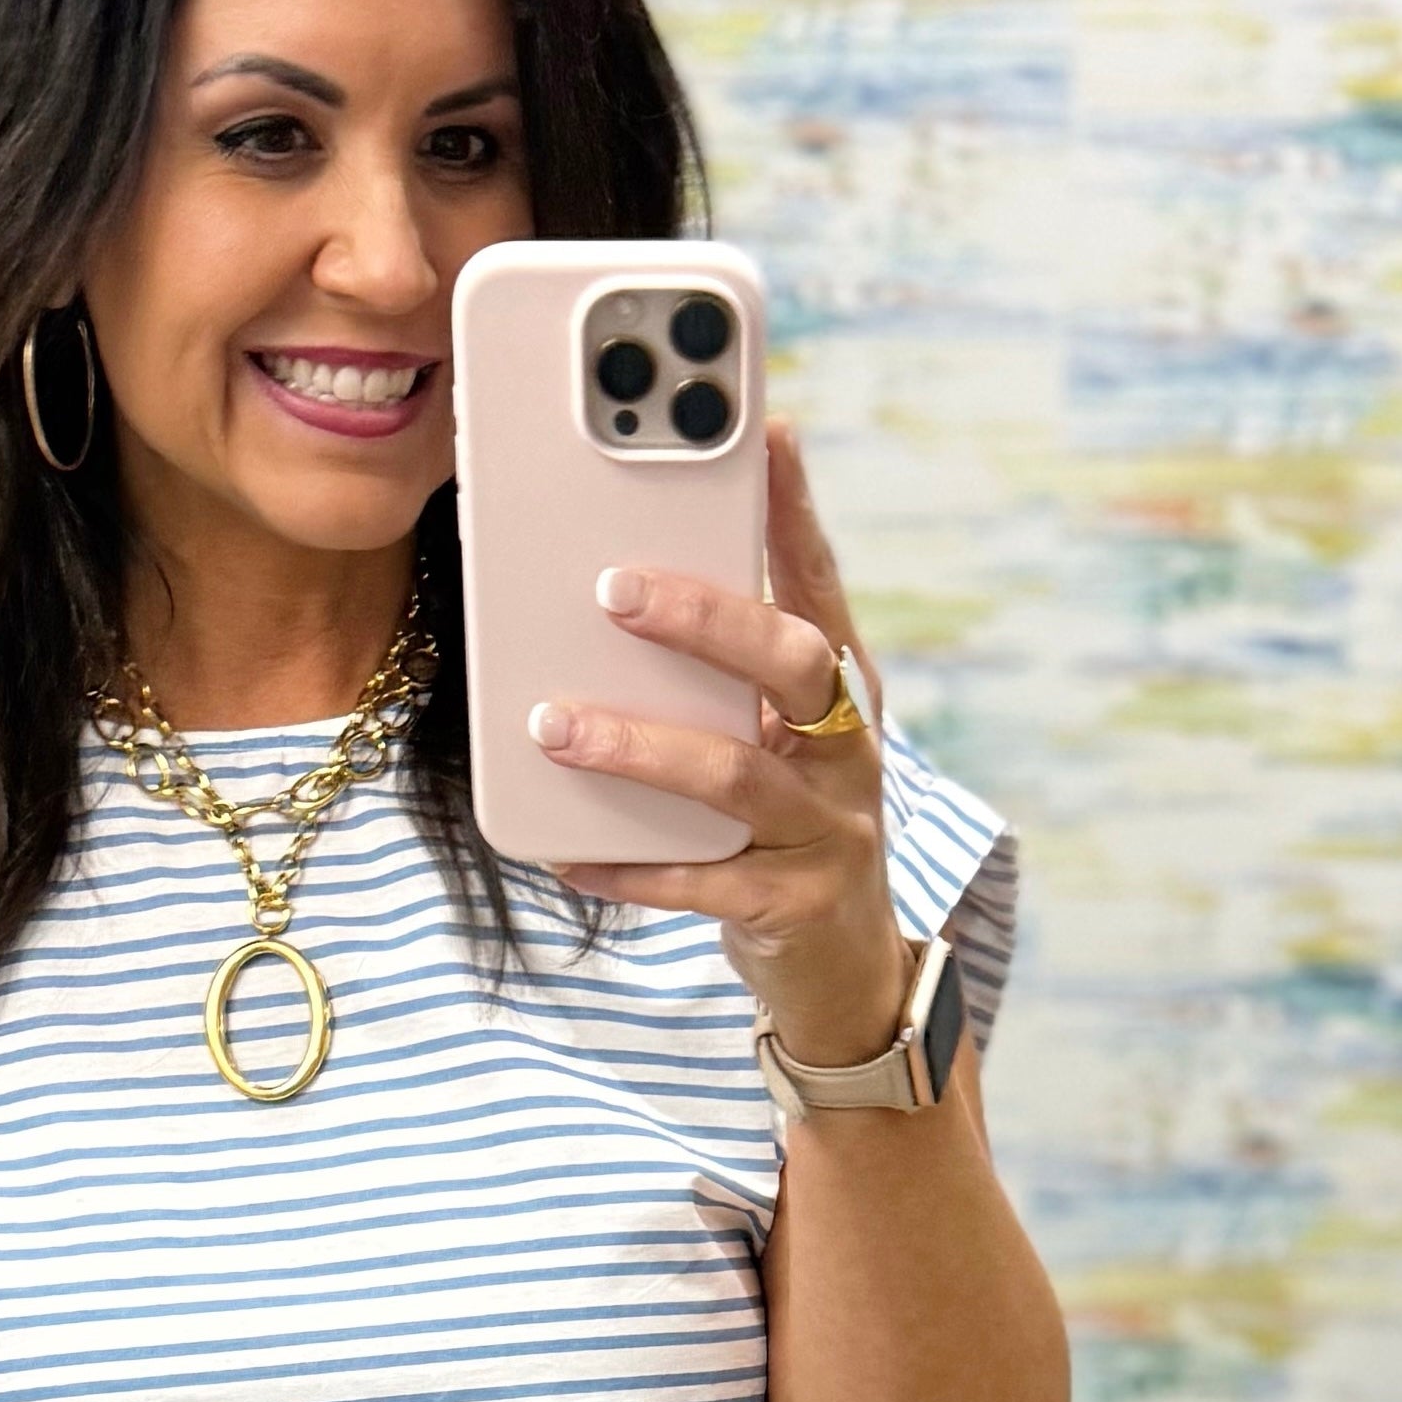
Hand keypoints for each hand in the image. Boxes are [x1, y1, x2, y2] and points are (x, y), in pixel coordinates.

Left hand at [530, 424, 913, 1070]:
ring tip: (554, 725)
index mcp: (839, 692)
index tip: (766, 431)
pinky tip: (566, 855)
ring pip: (734, 774)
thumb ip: (718, 675)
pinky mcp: (792, 907)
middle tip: (612, 586)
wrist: (844, 970)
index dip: (796, 510)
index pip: (820, 585)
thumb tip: (612, 583)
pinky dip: (629, 867)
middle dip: (703, 617)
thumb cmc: (785, 826)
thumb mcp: (768, 738)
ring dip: (638, 745)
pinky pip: (701, 884)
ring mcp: (827, 831)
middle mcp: (847, 750)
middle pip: (790, 661)